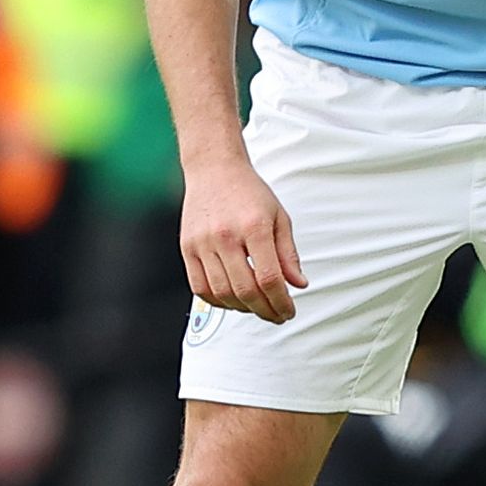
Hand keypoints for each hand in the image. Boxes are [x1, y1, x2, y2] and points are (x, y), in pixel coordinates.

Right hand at [181, 156, 308, 322]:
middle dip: (265, 311)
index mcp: (254, 227)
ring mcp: (202, 243)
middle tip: (276, 315)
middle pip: (245, 291)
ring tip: (257, 308)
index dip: (281, 302)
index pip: (269, 278)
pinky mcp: (187, 248)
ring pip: (222, 293)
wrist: (214, 169)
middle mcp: (225, 236)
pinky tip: (233, 301)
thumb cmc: (248, 191)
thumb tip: (298, 284)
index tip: (289, 311)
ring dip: (243, 309)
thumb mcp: (279, 217)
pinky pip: (200, 287)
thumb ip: (288, 254)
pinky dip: (218, 301)